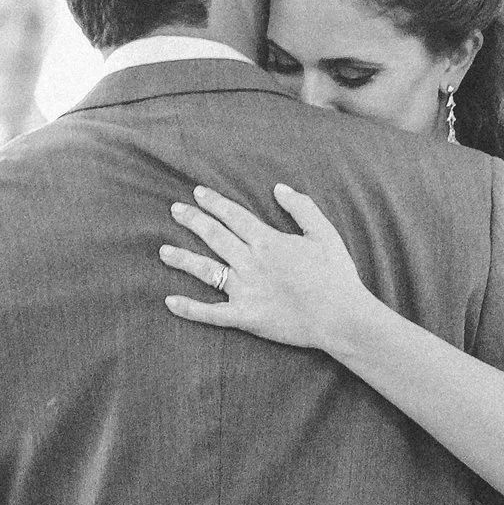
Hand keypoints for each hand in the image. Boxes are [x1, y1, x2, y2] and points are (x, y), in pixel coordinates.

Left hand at [161, 184, 374, 353]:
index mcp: (268, 240)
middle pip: (214, 236)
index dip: (213, 202)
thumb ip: (301, 207)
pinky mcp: (245, 317)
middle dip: (192, 220)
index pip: (233, 215)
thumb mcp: (324, 233)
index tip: (197, 192)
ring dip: (182, 259)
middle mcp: (251, 262)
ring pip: (206, 270)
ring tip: (162, 251)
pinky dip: (189, 308)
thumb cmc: (336, 275)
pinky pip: (211, 313)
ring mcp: (245, 290)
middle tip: (175, 210)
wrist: (341, 316)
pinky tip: (169, 302)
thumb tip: (279, 188)